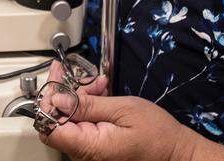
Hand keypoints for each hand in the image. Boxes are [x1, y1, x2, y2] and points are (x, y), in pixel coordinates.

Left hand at [37, 79, 202, 160]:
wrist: (176, 153)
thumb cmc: (157, 134)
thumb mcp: (123, 109)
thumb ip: (88, 105)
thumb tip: (58, 100)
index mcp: (90, 147)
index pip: (50, 128)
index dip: (48, 103)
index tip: (55, 81)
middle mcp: (85, 155)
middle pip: (55, 123)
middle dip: (61, 94)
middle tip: (69, 71)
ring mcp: (89, 154)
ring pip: (68, 122)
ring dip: (76, 98)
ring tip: (97, 83)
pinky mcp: (95, 150)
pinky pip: (81, 127)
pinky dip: (85, 108)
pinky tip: (99, 94)